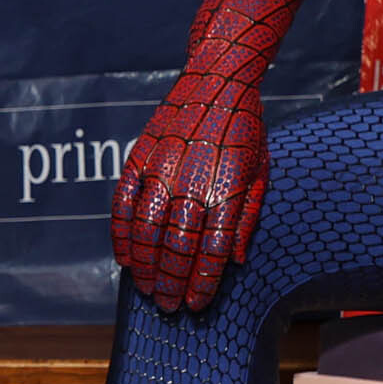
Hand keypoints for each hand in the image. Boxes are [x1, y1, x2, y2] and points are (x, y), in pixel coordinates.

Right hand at [110, 70, 267, 316]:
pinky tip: (125, 259)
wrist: (219, 77)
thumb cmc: (245, 129)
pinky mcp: (140, 158)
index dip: (202, 282)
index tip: (196, 304)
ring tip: (148, 290)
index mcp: (228, 189)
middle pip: (177, 246)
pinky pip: (122, 204)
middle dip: (172, 282)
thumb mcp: (262, 171)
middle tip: (169, 306)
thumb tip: (237, 261)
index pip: (213, 250)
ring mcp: (162, 170)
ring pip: (146, 231)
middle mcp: (193, 182)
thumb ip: (249, 216)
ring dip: (145, 266)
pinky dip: (121, 235)